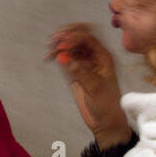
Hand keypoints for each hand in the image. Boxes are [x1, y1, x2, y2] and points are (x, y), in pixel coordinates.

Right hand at [46, 23, 132, 145]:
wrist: (105, 121)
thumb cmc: (107, 105)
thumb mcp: (95, 88)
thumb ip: (80, 72)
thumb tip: (64, 57)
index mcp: (103, 56)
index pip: (88, 37)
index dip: (74, 37)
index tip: (63, 44)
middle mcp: (94, 56)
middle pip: (78, 37)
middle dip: (66, 35)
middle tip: (54, 41)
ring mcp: (83, 63)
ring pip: (70, 46)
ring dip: (59, 44)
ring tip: (49, 48)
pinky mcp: (74, 71)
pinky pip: (64, 57)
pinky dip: (56, 55)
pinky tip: (49, 57)